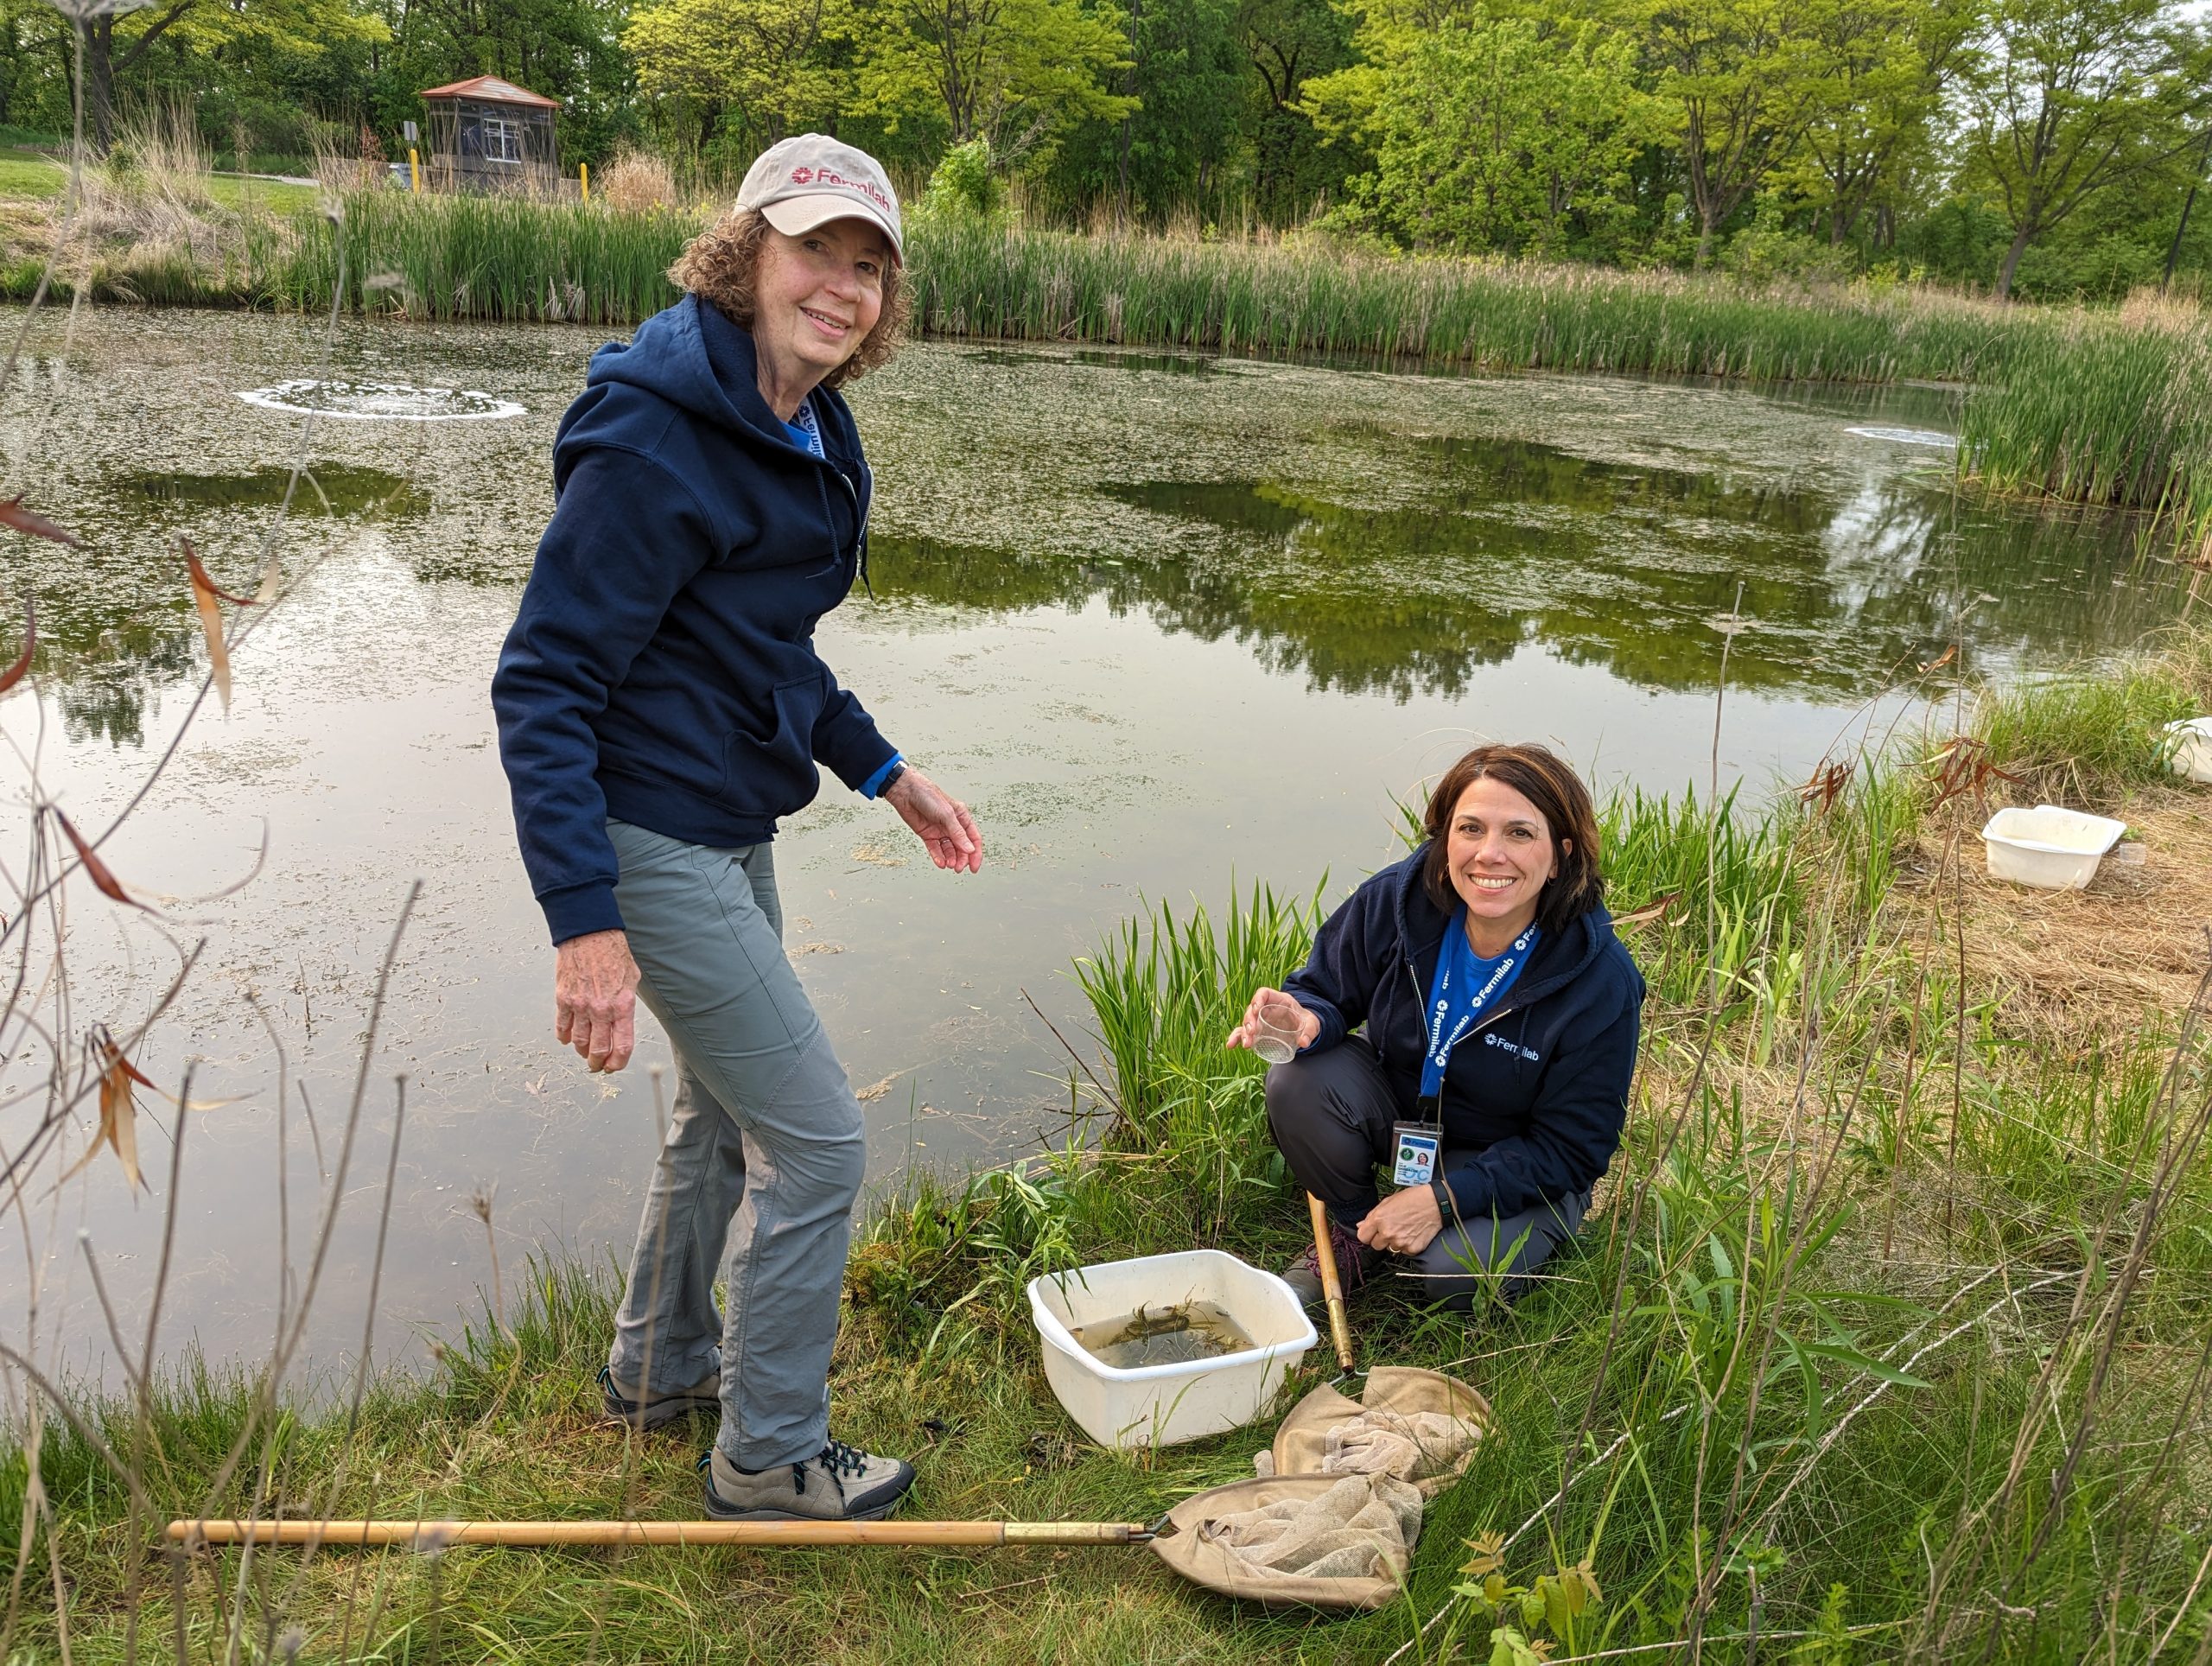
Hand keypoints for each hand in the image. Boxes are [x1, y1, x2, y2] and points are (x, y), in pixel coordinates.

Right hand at [555, 929, 639, 1072]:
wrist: (589, 934)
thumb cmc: (613, 953)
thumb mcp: (632, 979)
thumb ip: (627, 1004)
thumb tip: (623, 1024)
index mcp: (623, 1005)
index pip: (623, 1045)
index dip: (619, 1062)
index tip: (615, 1067)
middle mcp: (601, 1009)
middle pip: (599, 1049)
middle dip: (599, 1063)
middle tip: (598, 1065)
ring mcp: (580, 1005)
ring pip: (579, 1042)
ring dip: (582, 1052)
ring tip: (585, 1053)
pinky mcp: (563, 999)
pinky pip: (562, 1026)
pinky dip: (564, 1037)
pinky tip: (567, 1040)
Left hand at [885, 767, 983, 873]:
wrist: (905, 792)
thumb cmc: (927, 794)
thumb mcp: (947, 814)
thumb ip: (958, 833)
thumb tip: (969, 849)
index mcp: (961, 816)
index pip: (973, 838)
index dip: (975, 853)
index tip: (974, 866)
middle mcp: (951, 824)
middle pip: (961, 847)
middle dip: (962, 859)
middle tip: (959, 868)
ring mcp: (939, 830)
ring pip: (948, 850)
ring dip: (950, 859)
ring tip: (950, 865)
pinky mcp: (927, 834)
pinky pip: (935, 849)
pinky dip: (938, 857)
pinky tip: (940, 863)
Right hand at [1226, 986, 1320, 1051]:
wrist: (1304, 1028)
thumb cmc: (1306, 1021)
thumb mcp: (1312, 1024)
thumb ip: (1309, 1032)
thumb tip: (1303, 1043)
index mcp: (1279, 1000)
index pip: (1264, 993)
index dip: (1258, 999)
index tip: (1256, 1009)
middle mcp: (1266, 1008)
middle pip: (1252, 1010)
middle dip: (1250, 1020)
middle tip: (1252, 1032)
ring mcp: (1260, 1019)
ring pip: (1247, 1022)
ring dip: (1243, 1032)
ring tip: (1246, 1044)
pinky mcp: (1257, 1030)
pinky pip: (1244, 1032)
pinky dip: (1237, 1038)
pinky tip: (1231, 1045)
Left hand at [1357, 1184, 1442, 1256]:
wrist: (1436, 1204)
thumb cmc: (1412, 1199)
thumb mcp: (1388, 1201)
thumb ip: (1372, 1215)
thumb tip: (1361, 1226)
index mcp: (1379, 1219)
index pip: (1362, 1237)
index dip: (1367, 1234)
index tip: (1373, 1232)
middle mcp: (1388, 1233)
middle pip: (1375, 1246)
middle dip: (1381, 1239)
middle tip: (1392, 1228)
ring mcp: (1400, 1242)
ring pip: (1390, 1249)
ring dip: (1394, 1242)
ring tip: (1404, 1229)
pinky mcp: (1412, 1249)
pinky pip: (1404, 1252)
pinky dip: (1407, 1245)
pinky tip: (1413, 1234)